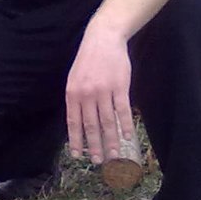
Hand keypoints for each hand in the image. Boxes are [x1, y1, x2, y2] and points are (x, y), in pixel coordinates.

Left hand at [64, 29, 132, 163]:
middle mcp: (87, 94)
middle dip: (94, 146)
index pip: (73, 122)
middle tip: (97, 161)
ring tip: (114, 155)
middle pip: (91, 126)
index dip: (76, 140)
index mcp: (73, 93)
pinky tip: (127, 137)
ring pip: (107, 122)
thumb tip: (78, 123)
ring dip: (111, 141)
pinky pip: (123, 111)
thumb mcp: (74, 78)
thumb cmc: (88, 60)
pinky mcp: (120, 87)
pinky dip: (125, 126)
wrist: (103, 38)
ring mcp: (104, 91)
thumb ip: (76, 99)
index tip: (77, 155)